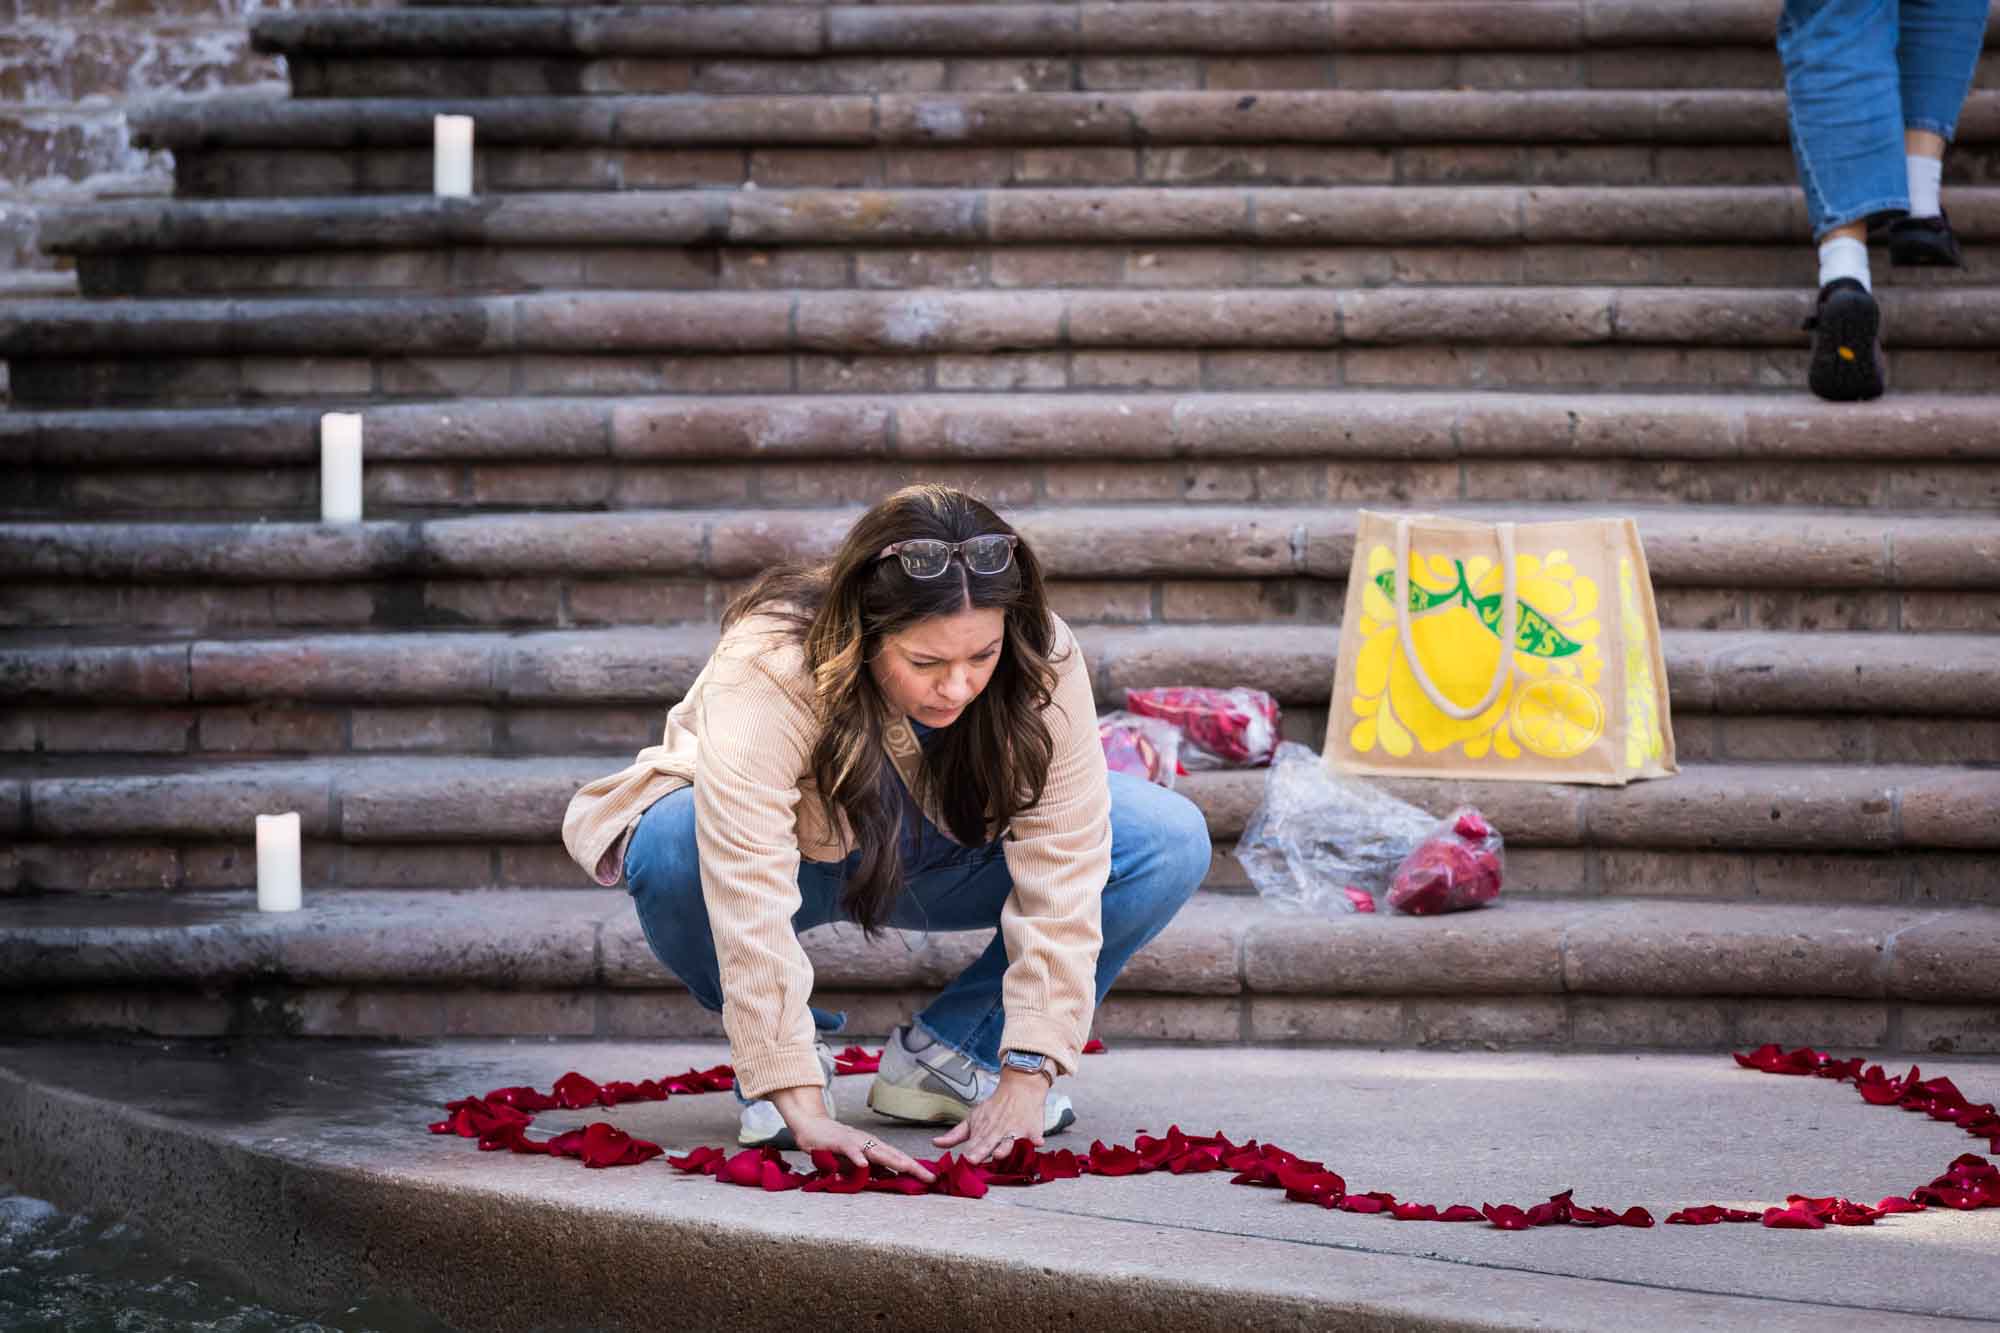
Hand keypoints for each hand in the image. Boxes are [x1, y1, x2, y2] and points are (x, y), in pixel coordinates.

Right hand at [768, 1085, 935, 1183]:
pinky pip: (849, 1150)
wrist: (811, 1125)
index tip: (931, 1179)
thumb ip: (868, 1168)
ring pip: (877, 1151)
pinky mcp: (839, 1142)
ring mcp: (855, 1141)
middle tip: (930, 1178)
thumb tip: (884, 1178)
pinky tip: (864, 1165)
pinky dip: (856, 1157)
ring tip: (908, 1169)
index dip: (915, 1168)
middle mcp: (868, 1142)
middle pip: (894, 1155)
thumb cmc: (833, 1144)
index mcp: (874, 1147)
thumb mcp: (854, 1160)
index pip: (898, 1159)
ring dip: (893, 1160)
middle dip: (913, 1166)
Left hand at [931, 1069, 1045, 1163]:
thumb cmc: (996, 1106)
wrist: (1020, 1087)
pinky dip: (1036, 1139)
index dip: (969, 1153)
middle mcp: (998, 1132)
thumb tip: (936, 1143)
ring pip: (1009, 1141)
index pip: (974, 1145)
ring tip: (1001, 1153)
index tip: (963, 1162)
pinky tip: (1037, 1143)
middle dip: (981, 1151)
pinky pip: (1035, 1135)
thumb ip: (956, 1134)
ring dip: (1005, 1147)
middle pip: (988, 1143)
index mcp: (983, 1130)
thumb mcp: (973, 1118)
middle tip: (973, 1159)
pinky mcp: (1032, 1130)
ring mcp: (1015, 1131)